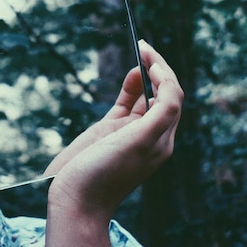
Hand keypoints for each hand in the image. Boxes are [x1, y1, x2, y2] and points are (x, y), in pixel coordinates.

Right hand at [44, 39, 182, 220]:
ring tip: (141, 51)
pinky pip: (125, 103)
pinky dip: (130, 86)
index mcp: (162, 139)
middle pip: (163, 94)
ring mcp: (127, 131)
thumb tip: (167, 83)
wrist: (74, 200)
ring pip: (144, 96)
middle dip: (158, 68)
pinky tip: (131, 73)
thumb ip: (160, 114)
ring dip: (146, 74)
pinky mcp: (107, 130)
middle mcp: (148, 134)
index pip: (173, 98)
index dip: (165, 75)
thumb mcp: (139, 143)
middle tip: (145, 46)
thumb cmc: (105, 175)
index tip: (150, 58)